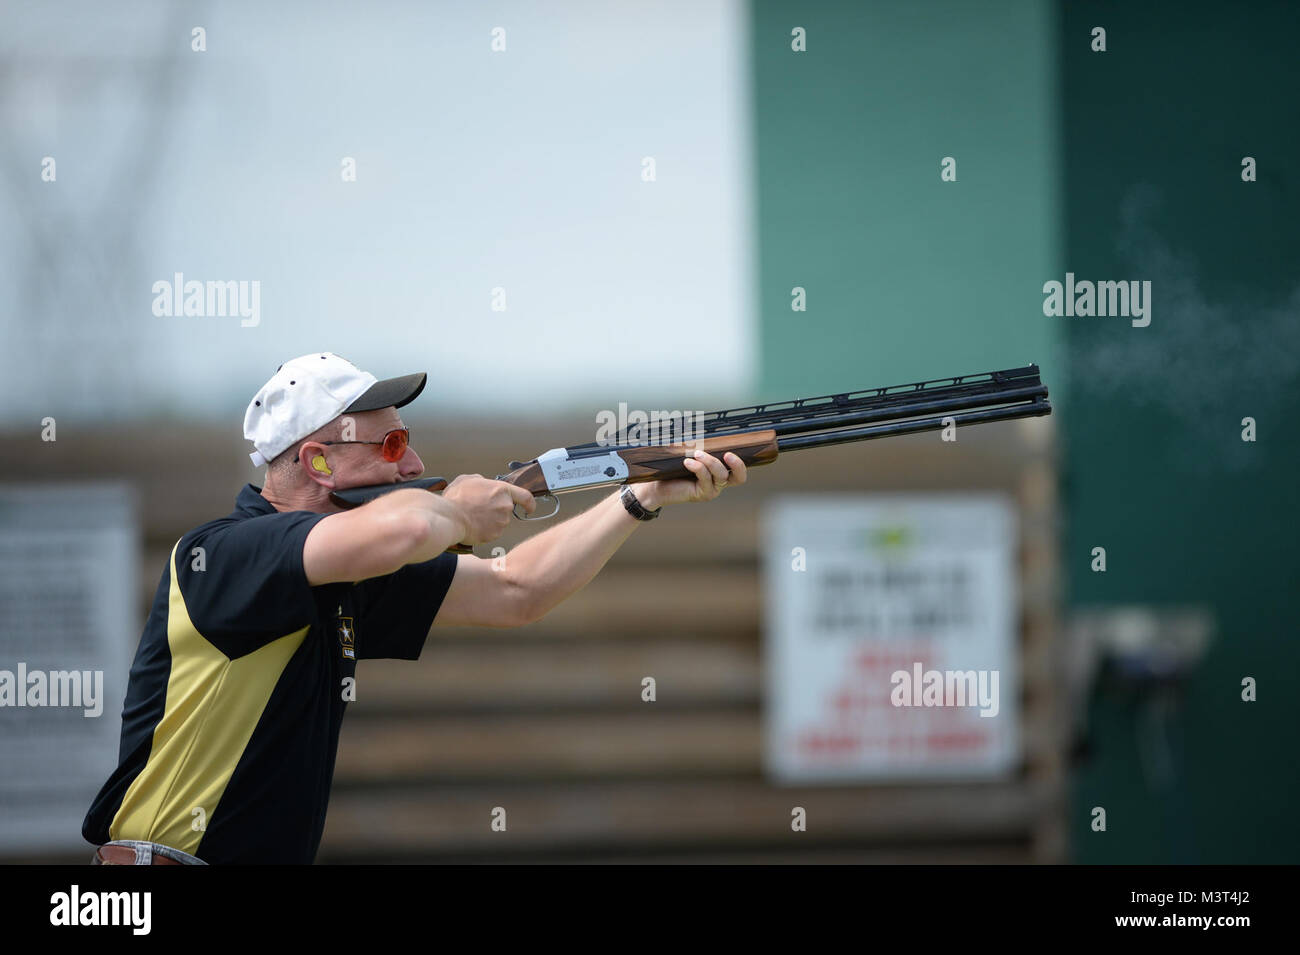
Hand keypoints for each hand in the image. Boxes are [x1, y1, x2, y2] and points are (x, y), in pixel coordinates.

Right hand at [442, 474, 534, 544]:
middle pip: (506, 509)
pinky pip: (492, 532)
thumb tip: (483, 483)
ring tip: (472, 515)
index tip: (530, 508)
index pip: (525, 496)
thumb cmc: (457, 498)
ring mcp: (501, 522)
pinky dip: (484, 530)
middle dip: (495, 510)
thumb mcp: (467, 480)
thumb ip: (481, 481)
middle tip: (478, 509)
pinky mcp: (495, 534)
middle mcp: (505, 506)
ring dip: (489, 520)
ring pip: (499, 522)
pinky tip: (473, 525)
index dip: (529, 503)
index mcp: (501, 490)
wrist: (450, 517)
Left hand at [633, 450, 747, 509]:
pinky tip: (688, 462)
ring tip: (697, 453)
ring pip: (720, 475)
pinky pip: (705, 479)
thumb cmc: (674, 468)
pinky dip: (698, 468)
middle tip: (728, 454)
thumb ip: (700, 446)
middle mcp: (718, 483)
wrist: (657, 485)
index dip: (741, 463)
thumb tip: (703, 427)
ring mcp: (711, 490)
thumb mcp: (690, 453)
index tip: (733, 449)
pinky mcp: (701, 494)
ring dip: (711, 462)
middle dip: (736, 464)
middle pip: (739, 477)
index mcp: (719, 473)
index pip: (739, 471)